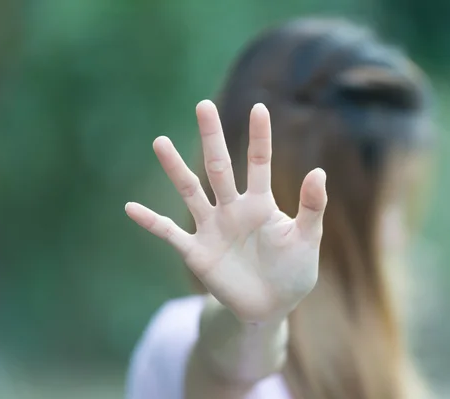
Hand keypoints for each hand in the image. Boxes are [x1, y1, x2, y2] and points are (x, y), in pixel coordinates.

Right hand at [126, 100, 326, 322]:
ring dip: (175, 169)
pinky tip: (130, 208)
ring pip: (191, 192)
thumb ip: (312, 207)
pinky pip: (170, 233)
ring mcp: (212, 228)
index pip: (259, 162)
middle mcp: (232, 208)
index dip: (259, 136)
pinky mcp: (197, 251)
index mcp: (261, 203)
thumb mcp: (307, 239)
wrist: (272, 305)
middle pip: (219, 167)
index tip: (259, 107)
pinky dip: (151, 222)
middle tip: (203, 106)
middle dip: (212, 137)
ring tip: (160, 141)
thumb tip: (319, 171)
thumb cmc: (294, 270)